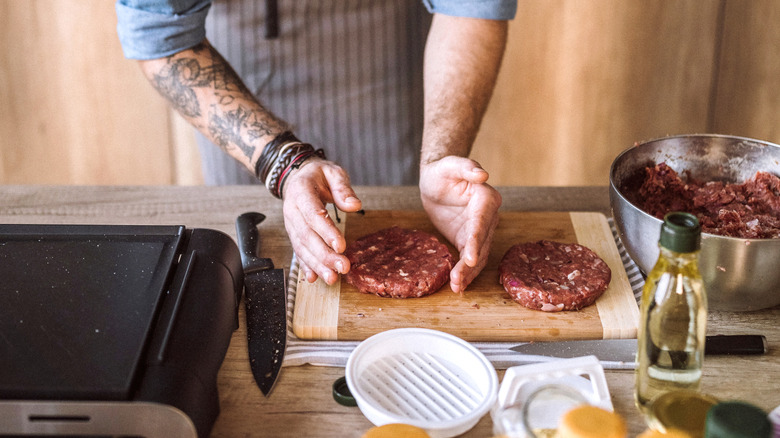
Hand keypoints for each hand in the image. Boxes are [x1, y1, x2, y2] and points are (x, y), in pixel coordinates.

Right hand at [281, 158, 361, 284]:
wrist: (297, 178)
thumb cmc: (318, 176)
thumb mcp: (333, 173)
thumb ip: (343, 188)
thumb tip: (355, 205)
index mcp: (301, 192)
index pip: (313, 214)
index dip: (326, 231)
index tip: (341, 246)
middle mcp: (292, 211)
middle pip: (307, 236)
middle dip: (324, 255)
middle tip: (342, 267)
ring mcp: (291, 225)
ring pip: (302, 248)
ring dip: (317, 265)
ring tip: (331, 278)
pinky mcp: (294, 234)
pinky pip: (298, 252)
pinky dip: (306, 266)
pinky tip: (313, 278)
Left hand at [419, 156, 500, 292]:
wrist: (435, 181)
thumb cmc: (443, 171)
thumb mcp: (450, 165)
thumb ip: (466, 167)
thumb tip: (482, 174)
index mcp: (487, 198)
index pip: (482, 223)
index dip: (476, 241)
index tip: (470, 258)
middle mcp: (488, 216)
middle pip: (481, 244)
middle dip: (470, 264)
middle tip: (457, 280)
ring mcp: (480, 230)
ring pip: (478, 255)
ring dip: (468, 273)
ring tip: (456, 287)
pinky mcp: (468, 240)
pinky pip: (469, 258)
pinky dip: (464, 272)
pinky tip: (457, 285)